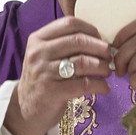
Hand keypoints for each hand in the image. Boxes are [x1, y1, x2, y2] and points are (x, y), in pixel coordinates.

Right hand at [5, 17, 113, 134]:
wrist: (25, 111)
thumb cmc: (43, 79)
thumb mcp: (45, 56)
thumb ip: (65, 44)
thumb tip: (100, 39)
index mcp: (37, 39)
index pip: (69, 23)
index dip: (91, 30)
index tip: (102, 39)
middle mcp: (38, 53)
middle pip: (78, 41)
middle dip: (100, 48)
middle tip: (110, 56)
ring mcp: (43, 72)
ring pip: (83, 62)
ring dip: (102, 66)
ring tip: (108, 72)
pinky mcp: (52, 92)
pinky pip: (84, 84)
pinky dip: (99, 85)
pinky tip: (104, 87)